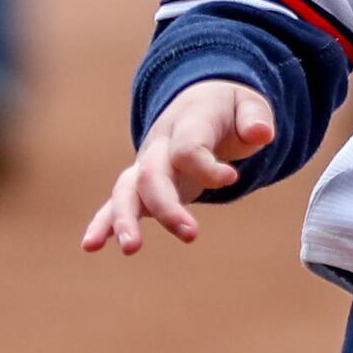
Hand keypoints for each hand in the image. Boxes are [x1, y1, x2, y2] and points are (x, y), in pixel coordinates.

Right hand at [82, 79, 278, 254]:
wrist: (201, 102)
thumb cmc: (229, 110)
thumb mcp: (249, 105)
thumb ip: (255, 118)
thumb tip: (262, 134)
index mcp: (186, 124)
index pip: (188, 149)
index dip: (208, 167)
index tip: (233, 177)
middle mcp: (160, 145)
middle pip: (152, 175)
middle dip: (167, 206)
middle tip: (191, 234)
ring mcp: (146, 164)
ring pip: (127, 191)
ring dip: (125, 219)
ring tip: (130, 249)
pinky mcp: (141, 184)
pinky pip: (116, 203)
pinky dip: (102, 223)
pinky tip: (90, 246)